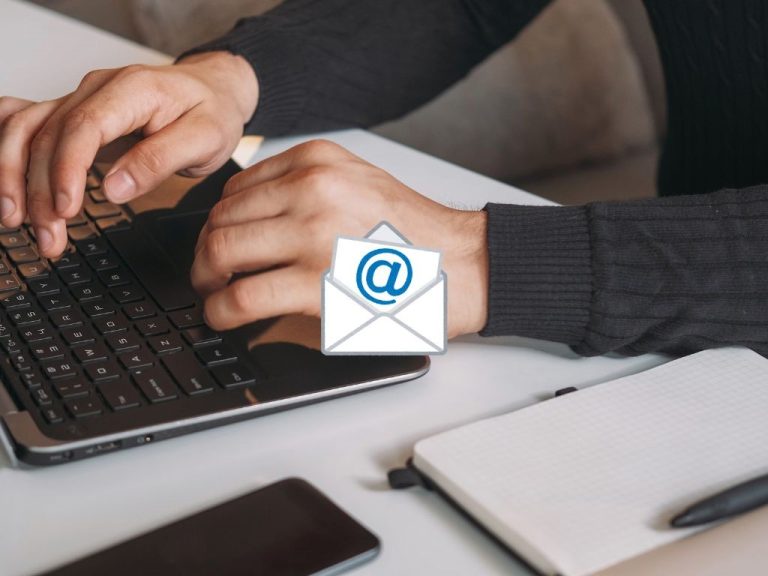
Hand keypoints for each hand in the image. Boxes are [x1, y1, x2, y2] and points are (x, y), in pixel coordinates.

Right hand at [0, 51, 257, 256]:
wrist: (212, 90)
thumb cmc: (211, 113)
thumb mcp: (205, 140)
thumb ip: (159, 161)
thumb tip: (115, 190)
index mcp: (132, 90)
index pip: (83, 126)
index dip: (66, 169)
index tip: (65, 209)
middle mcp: (96, 89)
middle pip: (47, 135)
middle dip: (39, 190)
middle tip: (48, 238)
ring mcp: (79, 99)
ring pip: (25, 130)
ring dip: (15, 177)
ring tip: (17, 222)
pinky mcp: (73, 113)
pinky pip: (23, 122)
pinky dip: (5, 151)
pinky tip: (3, 183)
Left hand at [191, 139, 488, 337]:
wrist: (462, 266)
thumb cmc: (416, 235)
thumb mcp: (359, 183)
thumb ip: (306, 188)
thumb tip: (251, 219)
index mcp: (317, 160)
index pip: (236, 188)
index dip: (217, 222)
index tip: (219, 243)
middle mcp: (310, 187)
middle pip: (220, 218)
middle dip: (204, 252)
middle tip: (207, 275)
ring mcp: (312, 233)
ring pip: (220, 252)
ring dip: (205, 280)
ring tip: (214, 295)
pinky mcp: (316, 282)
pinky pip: (241, 296)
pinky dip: (219, 310)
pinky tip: (223, 317)